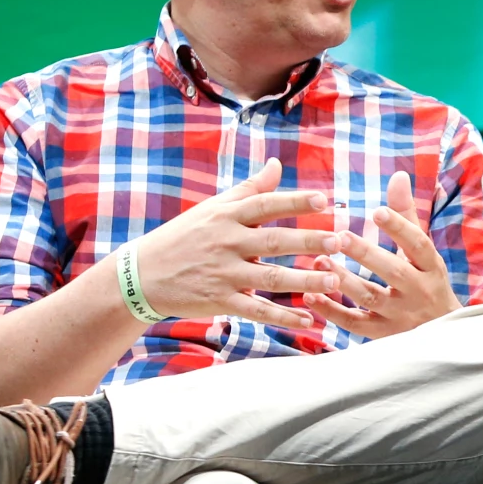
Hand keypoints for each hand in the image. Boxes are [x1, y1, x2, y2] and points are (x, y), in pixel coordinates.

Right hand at [126, 158, 343, 331]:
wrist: (142, 275)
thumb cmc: (185, 237)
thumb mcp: (213, 208)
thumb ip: (249, 189)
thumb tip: (276, 164)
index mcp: (226, 216)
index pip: (265, 204)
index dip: (294, 201)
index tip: (324, 200)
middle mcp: (227, 242)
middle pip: (274, 240)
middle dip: (308, 240)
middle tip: (339, 241)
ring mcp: (224, 273)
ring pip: (271, 276)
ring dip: (304, 280)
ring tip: (335, 280)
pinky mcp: (220, 300)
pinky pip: (256, 310)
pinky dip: (282, 316)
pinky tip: (307, 319)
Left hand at [303, 170, 462, 338]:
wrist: (442, 334)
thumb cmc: (427, 283)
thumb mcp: (423, 253)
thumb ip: (406, 215)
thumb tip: (398, 175)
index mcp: (431, 268)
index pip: (419, 246)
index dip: (400, 228)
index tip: (377, 211)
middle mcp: (419, 292)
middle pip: (394, 273)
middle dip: (367, 255)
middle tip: (340, 236)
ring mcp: (400, 316)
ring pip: (371, 298)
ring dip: (344, 280)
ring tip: (320, 261)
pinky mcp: (382, 335)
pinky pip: (354, 324)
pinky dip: (331, 312)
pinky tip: (310, 295)